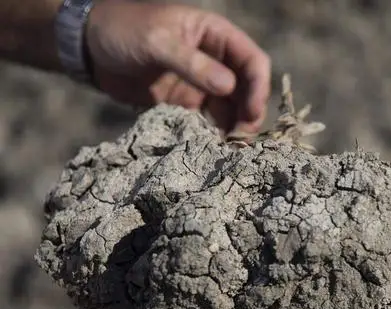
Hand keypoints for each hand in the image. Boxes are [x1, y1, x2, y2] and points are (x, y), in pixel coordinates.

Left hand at [84, 1, 270, 132]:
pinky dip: (214, 135)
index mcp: (216, 35)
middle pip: (248, 90)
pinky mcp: (187, 104)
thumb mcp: (157, 42)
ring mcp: (203, 84)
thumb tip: (229, 88)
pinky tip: (212, 149)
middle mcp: (216, 60)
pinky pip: (209, 122)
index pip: (252, 61)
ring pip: (232, 109)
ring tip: (230, 150)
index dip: (258, 87)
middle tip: (241, 139)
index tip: (252, 113)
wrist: (87, 47)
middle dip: (249, 114)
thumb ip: (193, 64)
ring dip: (234, 129)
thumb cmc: (123, 30)